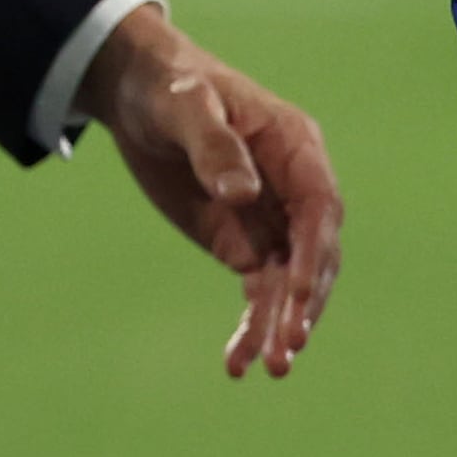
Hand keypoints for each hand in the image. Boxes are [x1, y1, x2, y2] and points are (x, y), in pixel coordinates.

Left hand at [76, 3, 343, 377]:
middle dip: (303, 303)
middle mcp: (293, 188)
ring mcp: (270, 219)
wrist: (139, 95)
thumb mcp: (188, 106)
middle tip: (287, 350)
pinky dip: (252, 327)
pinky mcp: (242, 242)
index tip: (297, 298)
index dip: (312, 255)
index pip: (317, 209)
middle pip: (313, 254)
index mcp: (295, 147)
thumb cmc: (171, 86)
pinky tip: (237, 364)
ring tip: (269, 370)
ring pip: (288, 282)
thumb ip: (216, 147)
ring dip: (281, 325)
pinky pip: (258, 291)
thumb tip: (244, 195)